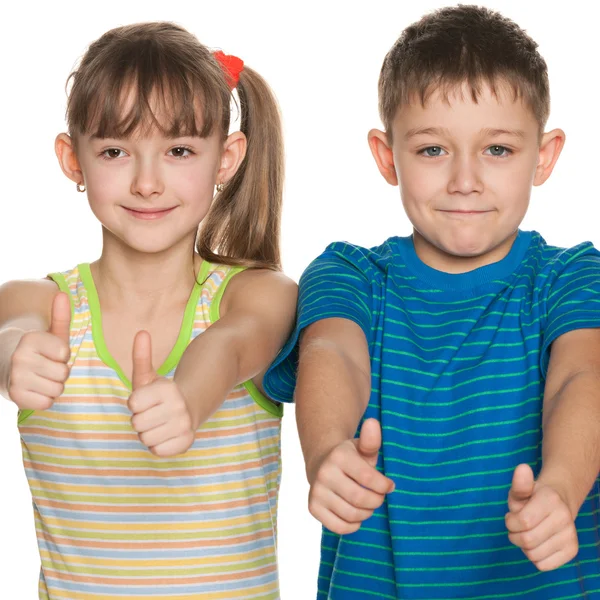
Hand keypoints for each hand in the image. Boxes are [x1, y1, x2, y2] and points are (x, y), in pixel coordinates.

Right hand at [8, 292, 70, 409]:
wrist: (12, 370)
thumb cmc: (41, 352)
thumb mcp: (53, 333)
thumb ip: (61, 316)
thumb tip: (62, 294)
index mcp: (30, 339)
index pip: (65, 354)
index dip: (64, 356)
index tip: (52, 354)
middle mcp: (19, 357)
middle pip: (63, 373)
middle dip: (61, 372)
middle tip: (48, 368)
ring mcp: (15, 377)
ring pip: (57, 389)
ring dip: (54, 386)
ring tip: (43, 378)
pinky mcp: (15, 396)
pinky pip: (47, 402)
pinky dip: (46, 399)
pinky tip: (37, 389)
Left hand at [128, 330, 194, 456]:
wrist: (192, 406)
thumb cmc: (163, 393)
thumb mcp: (150, 375)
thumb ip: (142, 356)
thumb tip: (141, 332)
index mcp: (167, 390)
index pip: (132, 405)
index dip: (136, 403)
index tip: (146, 400)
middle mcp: (178, 408)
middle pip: (137, 424)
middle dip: (141, 419)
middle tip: (153, 413)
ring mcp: (184, 426)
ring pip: (146, 440)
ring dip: (148, 433)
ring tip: (158, 423)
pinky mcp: (186, 442)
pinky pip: (157, 452)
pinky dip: (158, 446)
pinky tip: (165, 434)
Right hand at [307, 418, 394, 534]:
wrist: (321, 464)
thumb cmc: (349, 458)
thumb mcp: (361, 447)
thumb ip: (371, 439)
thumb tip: (373, 422)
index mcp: (339, 457)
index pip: (369, 479)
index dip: (384, 486)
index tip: (389, 486)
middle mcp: (324, 473)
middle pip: (360, 499)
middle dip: (376, 501)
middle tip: (379, 497)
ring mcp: (316, 491)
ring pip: (352, 514)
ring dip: (366, 513)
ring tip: (368, 505)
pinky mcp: (313, 507)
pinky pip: (339, 527)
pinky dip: (353, 525)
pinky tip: (355, 514)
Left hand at [505, 463, 578, 570]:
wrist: (557, 503)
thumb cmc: (531, 497)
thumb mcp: (521, 490)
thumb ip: (519, 483)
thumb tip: (522, 468)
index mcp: (551, 499)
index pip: (523, 522)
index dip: (511, 522)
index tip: (511, 516)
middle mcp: (565, 517)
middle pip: (527, 541)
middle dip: (514, 535)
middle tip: (517, 527)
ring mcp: (570, 535)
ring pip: (534, 555)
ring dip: (524, 547)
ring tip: (528, 533)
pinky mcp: (572, 550)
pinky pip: (543, 565)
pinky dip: (535, 557)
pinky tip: (538, 543)